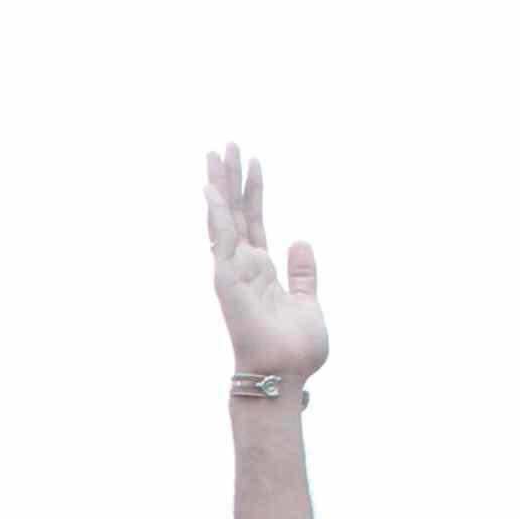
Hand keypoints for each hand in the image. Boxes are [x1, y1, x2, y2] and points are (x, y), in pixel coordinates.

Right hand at [204, 145, 327, 385]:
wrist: (284, 375)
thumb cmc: (296, 349)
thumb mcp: (308, 301)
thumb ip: (303, 272)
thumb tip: (301, 240)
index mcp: (262, 270)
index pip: (255, 221)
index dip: (255, 191)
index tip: (254, 161)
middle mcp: (243, 266)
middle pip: (236, 212)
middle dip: (231, 178)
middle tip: (227, 144)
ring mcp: (233, 271)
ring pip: (223, 217)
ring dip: (220, 184)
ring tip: (217, 151)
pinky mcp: (228, 278)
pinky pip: (221, 238)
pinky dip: (217, 212)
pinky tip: (211, 186)